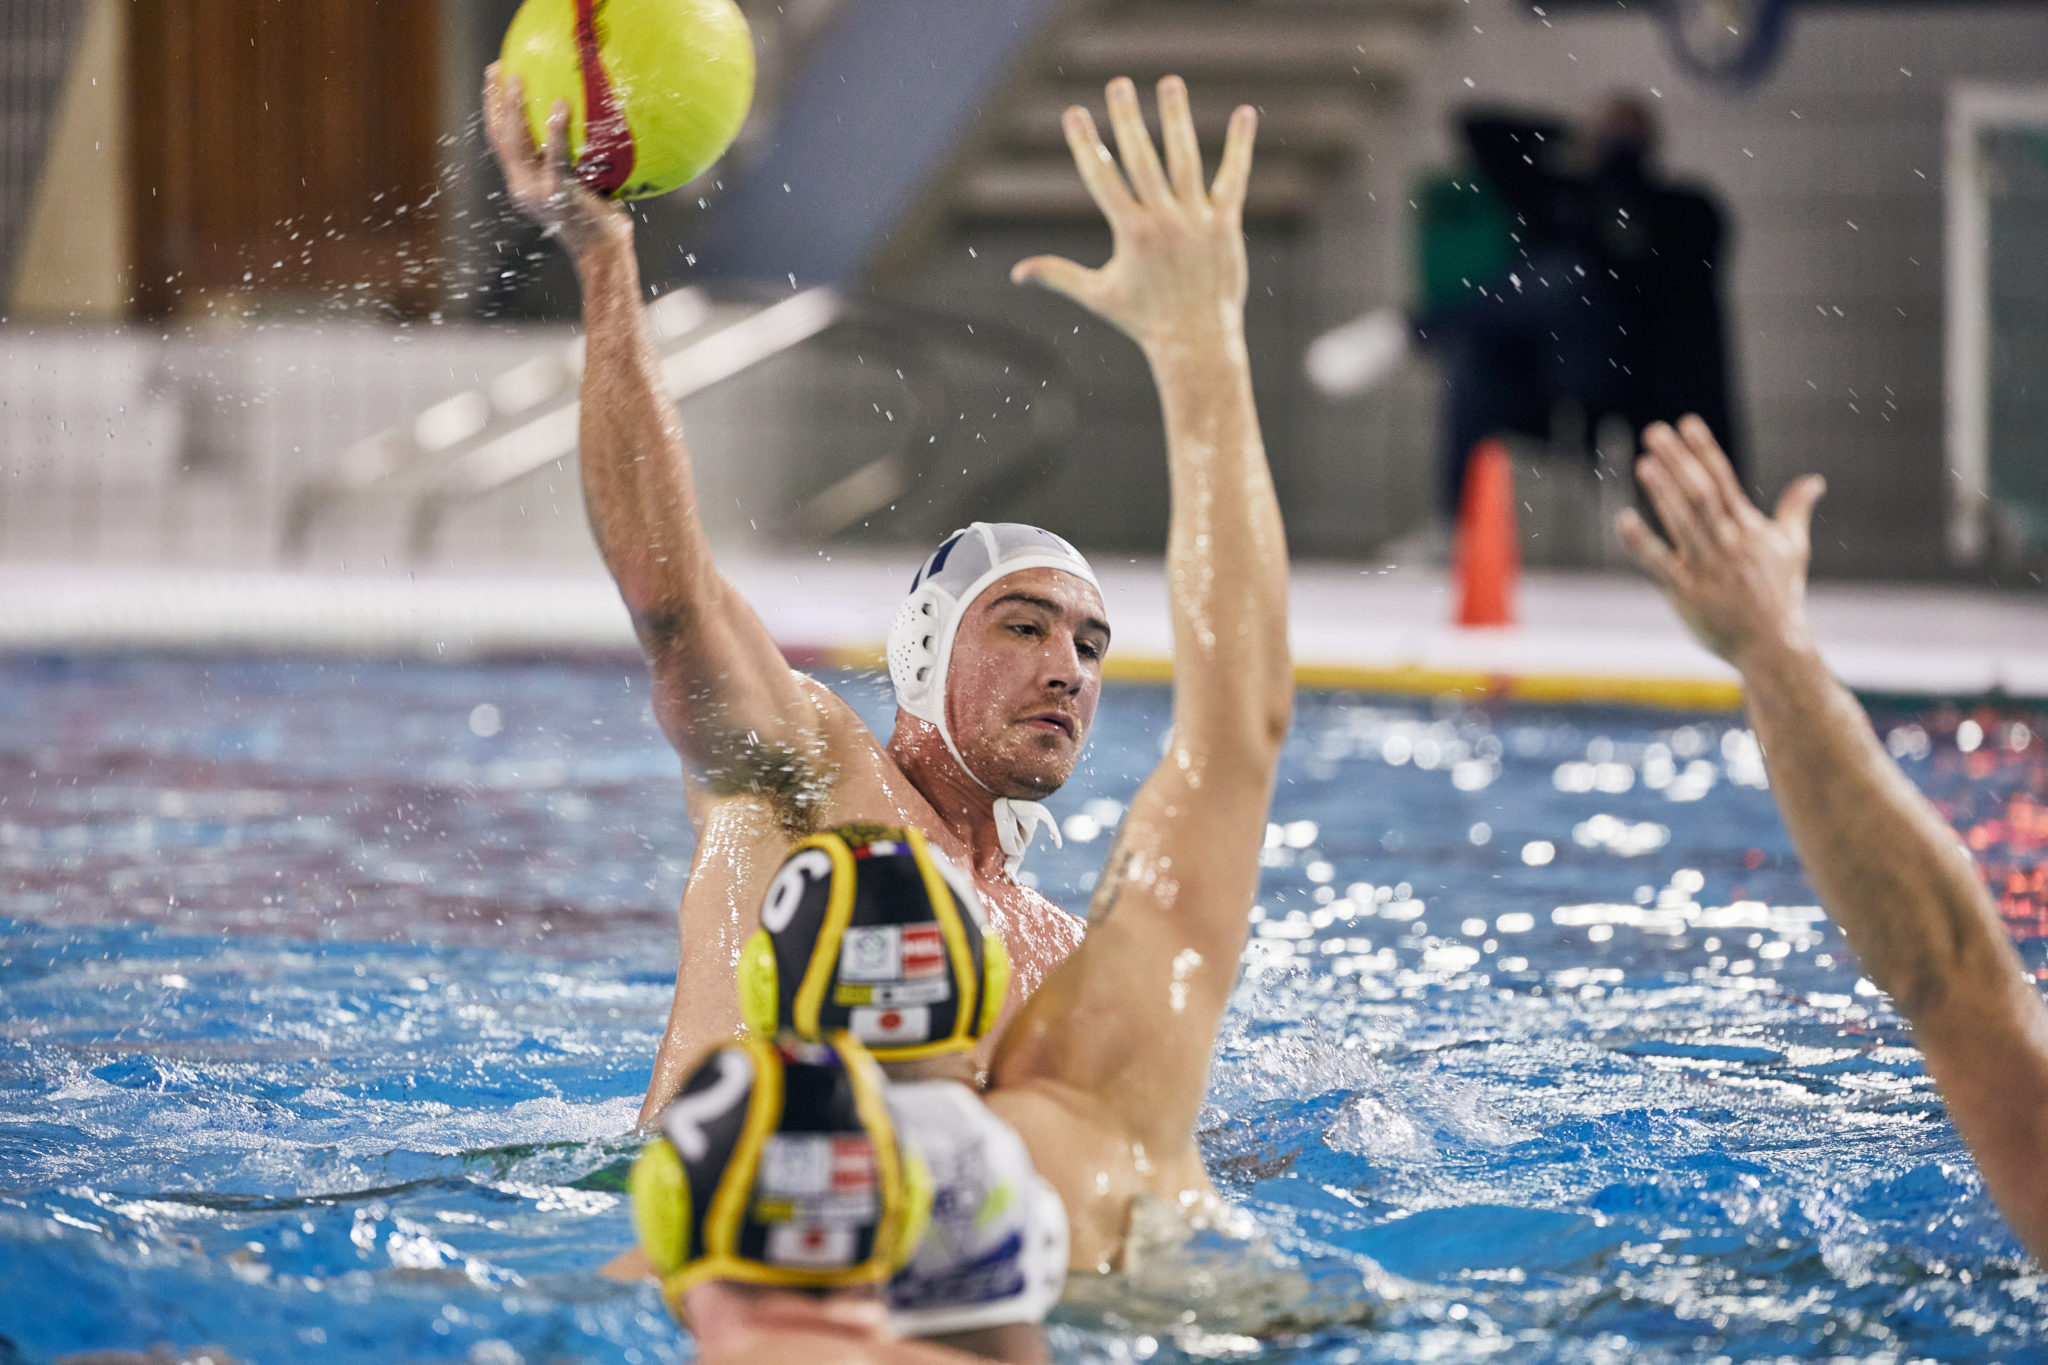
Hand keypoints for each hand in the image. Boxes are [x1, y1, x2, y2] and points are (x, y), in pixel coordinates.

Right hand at [481, 63, 630, 258]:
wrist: (604, 254)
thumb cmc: (602, 222)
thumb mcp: (582, 189)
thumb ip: (574, 163)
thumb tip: (590, 127)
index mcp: (523, 186)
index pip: (501, 143)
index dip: (493, 112)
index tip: (495, 81)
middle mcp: (522, 188)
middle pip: (498, 137)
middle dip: (492, 100)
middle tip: (496, 68)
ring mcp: (536, 192)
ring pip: (515, 142)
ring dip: (513, 107)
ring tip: (516, 77)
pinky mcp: (557, 193)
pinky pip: (554, 155)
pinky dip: (556, 130)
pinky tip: (561, 106)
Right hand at [1011, 76, 1254, 356]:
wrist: (1196, 340)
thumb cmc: (1143, 319)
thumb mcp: (1097, 296)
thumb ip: (1058, 275)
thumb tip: (1017, 272)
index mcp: (1130, 233)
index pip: (1102, 178)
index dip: (1085, 144)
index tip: (1074, 113)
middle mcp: (1163, 221)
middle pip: (1142, 159)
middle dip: (1128, 119)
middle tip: (1118, 83)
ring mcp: (1196, 220)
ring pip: (1185, 160)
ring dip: (1177, 118)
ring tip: (1169, 82)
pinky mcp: (1225, 223)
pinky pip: (1233, 177)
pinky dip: (1239, 146)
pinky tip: (1245, 113)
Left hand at [1618, 415, 1826, 668]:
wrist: (1774, 647)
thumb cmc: (1781, 597)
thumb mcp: (1794, 549)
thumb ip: (1796, 511)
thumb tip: (1815, 481)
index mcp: (1749, 529)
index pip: (1724, 480)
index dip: (1704, 450)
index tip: (1687, 423)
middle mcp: (1729, 543)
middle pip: (1701, 494)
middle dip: (1679, 462)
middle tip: (1655, 432)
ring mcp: (1708, 568)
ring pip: (1684, 523)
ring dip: (1663, 492)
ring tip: (1644, 463)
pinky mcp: (1688, 593)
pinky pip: (1661, 564)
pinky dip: (1642, 542)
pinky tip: (1623, 519)